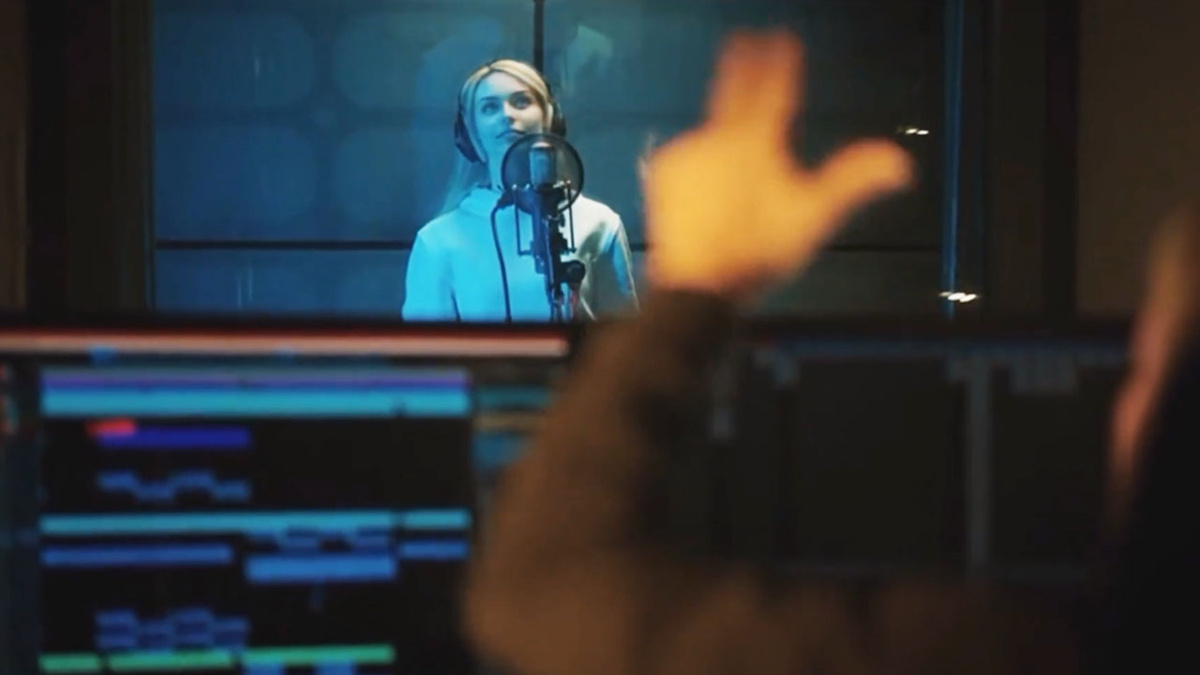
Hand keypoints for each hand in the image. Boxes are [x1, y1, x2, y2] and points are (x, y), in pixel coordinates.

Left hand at [642, 30, 914, 301]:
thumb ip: (853, 180)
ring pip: (714, 134)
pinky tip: (709, 192)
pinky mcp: (663, 168)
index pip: (772, 86)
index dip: (778, 59)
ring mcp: (686, 150)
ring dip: (724, 143)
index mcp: (756, 141)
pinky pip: (689, 155)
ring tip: (733, 181)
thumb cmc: (759, 251)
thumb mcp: (812, 217)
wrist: (696, 284)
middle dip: (743, 67)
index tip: (780, 36)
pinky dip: (701, 164)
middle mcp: (717, 135)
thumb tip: (902, 163)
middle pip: (733, 94)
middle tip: (745, 39)